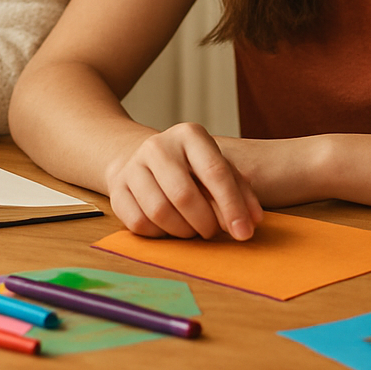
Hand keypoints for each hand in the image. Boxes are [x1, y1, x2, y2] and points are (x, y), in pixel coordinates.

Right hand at [105, 122, 262, 239]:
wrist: (142, 159)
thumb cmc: (191, 168)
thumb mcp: (218, 168)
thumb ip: (239, 191)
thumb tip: (253, 221)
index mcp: (189, 135)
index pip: (214, 172)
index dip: (232, 206)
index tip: (244, 233)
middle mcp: (158, 146)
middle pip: (184, 195)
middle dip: (205, 223)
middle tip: (213, 233)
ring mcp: (133, 166)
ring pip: (160, 212)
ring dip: (182, 231)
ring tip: (193, 230)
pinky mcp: (117, 190)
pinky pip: (139, 223)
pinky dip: (160, 234)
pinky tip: (169, 228)